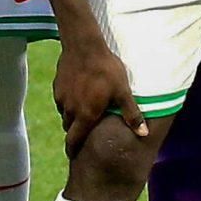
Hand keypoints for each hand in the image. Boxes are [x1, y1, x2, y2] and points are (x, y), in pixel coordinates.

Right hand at [52, 36, 138, 154]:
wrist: (84, 45)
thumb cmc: (106, 70)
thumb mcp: (123, 91)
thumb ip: (131, 114)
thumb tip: (143, 134)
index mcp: (86, 115)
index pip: (74, 140)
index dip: (73, 149)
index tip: (74, 155)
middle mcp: (70, 110)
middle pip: (69, 128)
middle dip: (75, 132)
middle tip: (83, 132)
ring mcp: (62, 97)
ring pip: (65, 114)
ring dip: (72, 117)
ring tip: (83, 111)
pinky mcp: (57, 86)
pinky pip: (61, 100)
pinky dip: (68, 102)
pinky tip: (77, 93)